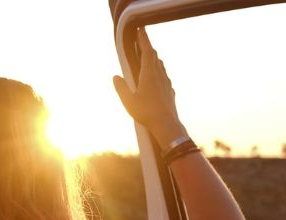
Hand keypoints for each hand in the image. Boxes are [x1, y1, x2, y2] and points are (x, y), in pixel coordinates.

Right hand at [113, 29, 186, 148]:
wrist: (167, 125)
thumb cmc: (147, 113)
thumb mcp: (128, 101)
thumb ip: (121, 88)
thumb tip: (115, 77)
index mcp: (149, 75)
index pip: (147, 52)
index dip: (144, 39)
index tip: (141, 30)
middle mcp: (159, 76)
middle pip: (155, 57)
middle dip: (148, 47)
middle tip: (142, 41)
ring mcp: (166, 83)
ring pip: (161, 66)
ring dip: (154, 58)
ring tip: (148, 56)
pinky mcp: (170, 91)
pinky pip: (164, 76)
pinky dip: (159, 71)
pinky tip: (157, 77)